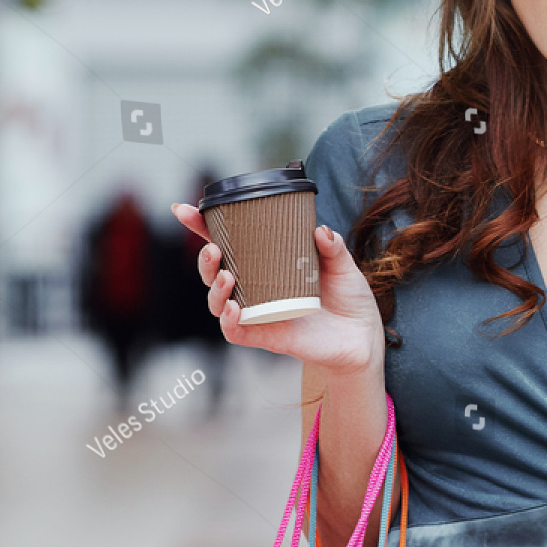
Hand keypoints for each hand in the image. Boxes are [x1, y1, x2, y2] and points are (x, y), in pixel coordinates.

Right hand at [170, 205, 385, 374]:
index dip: (202, 227)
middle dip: (203, 260)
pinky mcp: (266, 336)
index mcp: (266, 265)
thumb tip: (321, 230)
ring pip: (217, 302)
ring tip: (226, 277)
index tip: (184, 210)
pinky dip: (228, 321)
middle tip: (213, 249)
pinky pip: (236, 332)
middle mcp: (256, 288)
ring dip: (213, 288)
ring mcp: (258, 313)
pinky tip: (233, 308)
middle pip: (213, 273)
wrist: (362, 337)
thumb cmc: (347, 299)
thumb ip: (332, 247)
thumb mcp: (342, 265)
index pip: (228, 243)